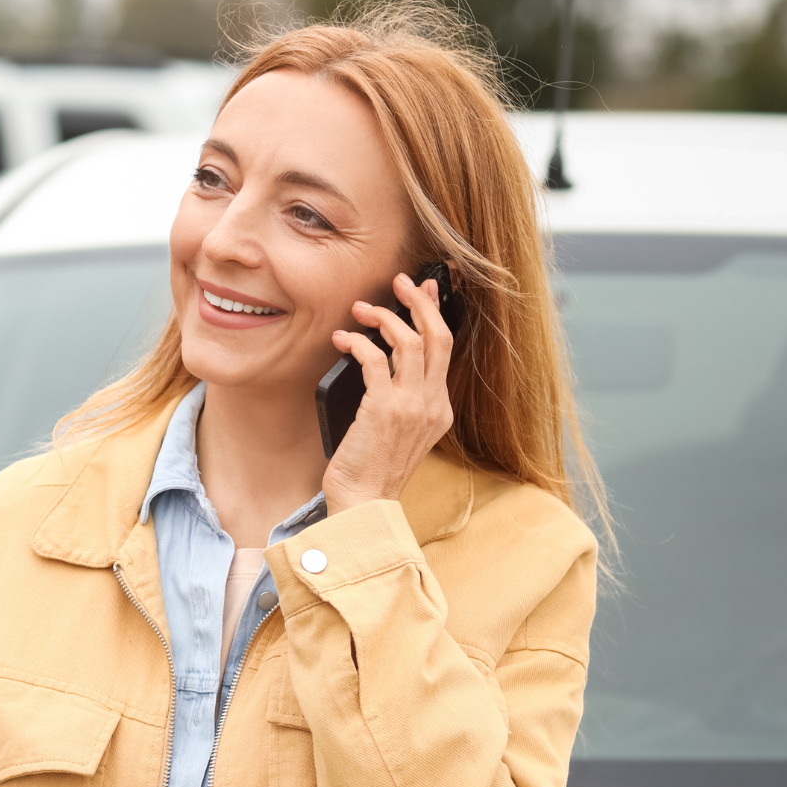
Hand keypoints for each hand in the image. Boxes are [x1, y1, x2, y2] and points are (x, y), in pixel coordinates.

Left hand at [322, 272, 455, 512]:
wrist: (364, 505)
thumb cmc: (371, 471)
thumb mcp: (397, 432)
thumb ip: (401, 400)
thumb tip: (382, 361)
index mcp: (439, 409)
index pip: (444, 350)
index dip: (434, 314)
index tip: (424, 291)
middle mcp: (432, 404)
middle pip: (437, 337)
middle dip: (420, 301)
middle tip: (401, 281)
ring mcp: (411, 406)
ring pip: (410, 341)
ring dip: (384, 316)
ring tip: (361, 308)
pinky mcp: (384, 409)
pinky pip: (375, 359)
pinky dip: (358, 342)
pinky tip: (342, 340)